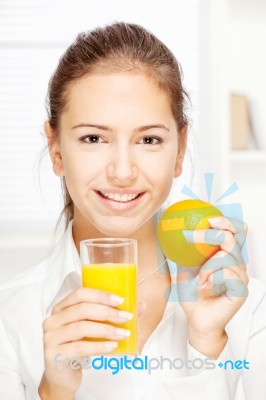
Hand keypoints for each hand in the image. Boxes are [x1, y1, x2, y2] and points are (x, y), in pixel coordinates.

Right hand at [39, 287, 142, 398]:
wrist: (62, 376)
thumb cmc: (78, 346)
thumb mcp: (93, 328)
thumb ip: (112, 315)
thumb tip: (140, 305)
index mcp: (61, 307)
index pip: (80, 294)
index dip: (101, 295)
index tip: (120, 301)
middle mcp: (53, 320)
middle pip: (82, 309)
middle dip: (107, 312)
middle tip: (126, 317)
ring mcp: (50, 337)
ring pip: (82, 327)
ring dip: (106, 329)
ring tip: (124, 334)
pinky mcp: (53, 355)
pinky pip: (80, 347)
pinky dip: (99, 346)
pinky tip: (112, 346)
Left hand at [176, 216, 248, 356]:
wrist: (196, 319)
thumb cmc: (193, 293)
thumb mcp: (186, 266)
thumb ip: (187, 250)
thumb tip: (174, 229)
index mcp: (227, 255)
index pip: (236, 231)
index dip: (227, 221)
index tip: (209, 219)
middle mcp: (237, 263)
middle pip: (232, 237)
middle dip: (211, 233)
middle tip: (192, 236)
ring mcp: (241, 276)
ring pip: (226, 256)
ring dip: (206, 266)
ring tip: (200, 279)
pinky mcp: (241, 289)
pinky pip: (227, 273)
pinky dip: (211, 278)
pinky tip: (206, 287)